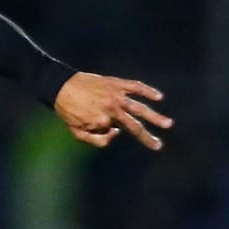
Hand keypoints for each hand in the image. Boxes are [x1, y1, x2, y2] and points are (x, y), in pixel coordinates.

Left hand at [54, 73, 173, 150]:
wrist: (60, 86)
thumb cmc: (67, 110)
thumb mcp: (76, 132)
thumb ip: (97, 139)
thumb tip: (117, 133)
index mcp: (101, 120)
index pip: (115, 131)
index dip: (108, 130)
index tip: (100, 126)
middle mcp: (112, 108)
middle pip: (134, 125)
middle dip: (147, 137)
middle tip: (159, 145)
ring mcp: (116, 95)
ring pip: (140, 108)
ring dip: (155, 117)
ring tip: (168, 124)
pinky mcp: (117, 83)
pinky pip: (136, 87)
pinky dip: (148, 91)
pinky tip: (159, 97)